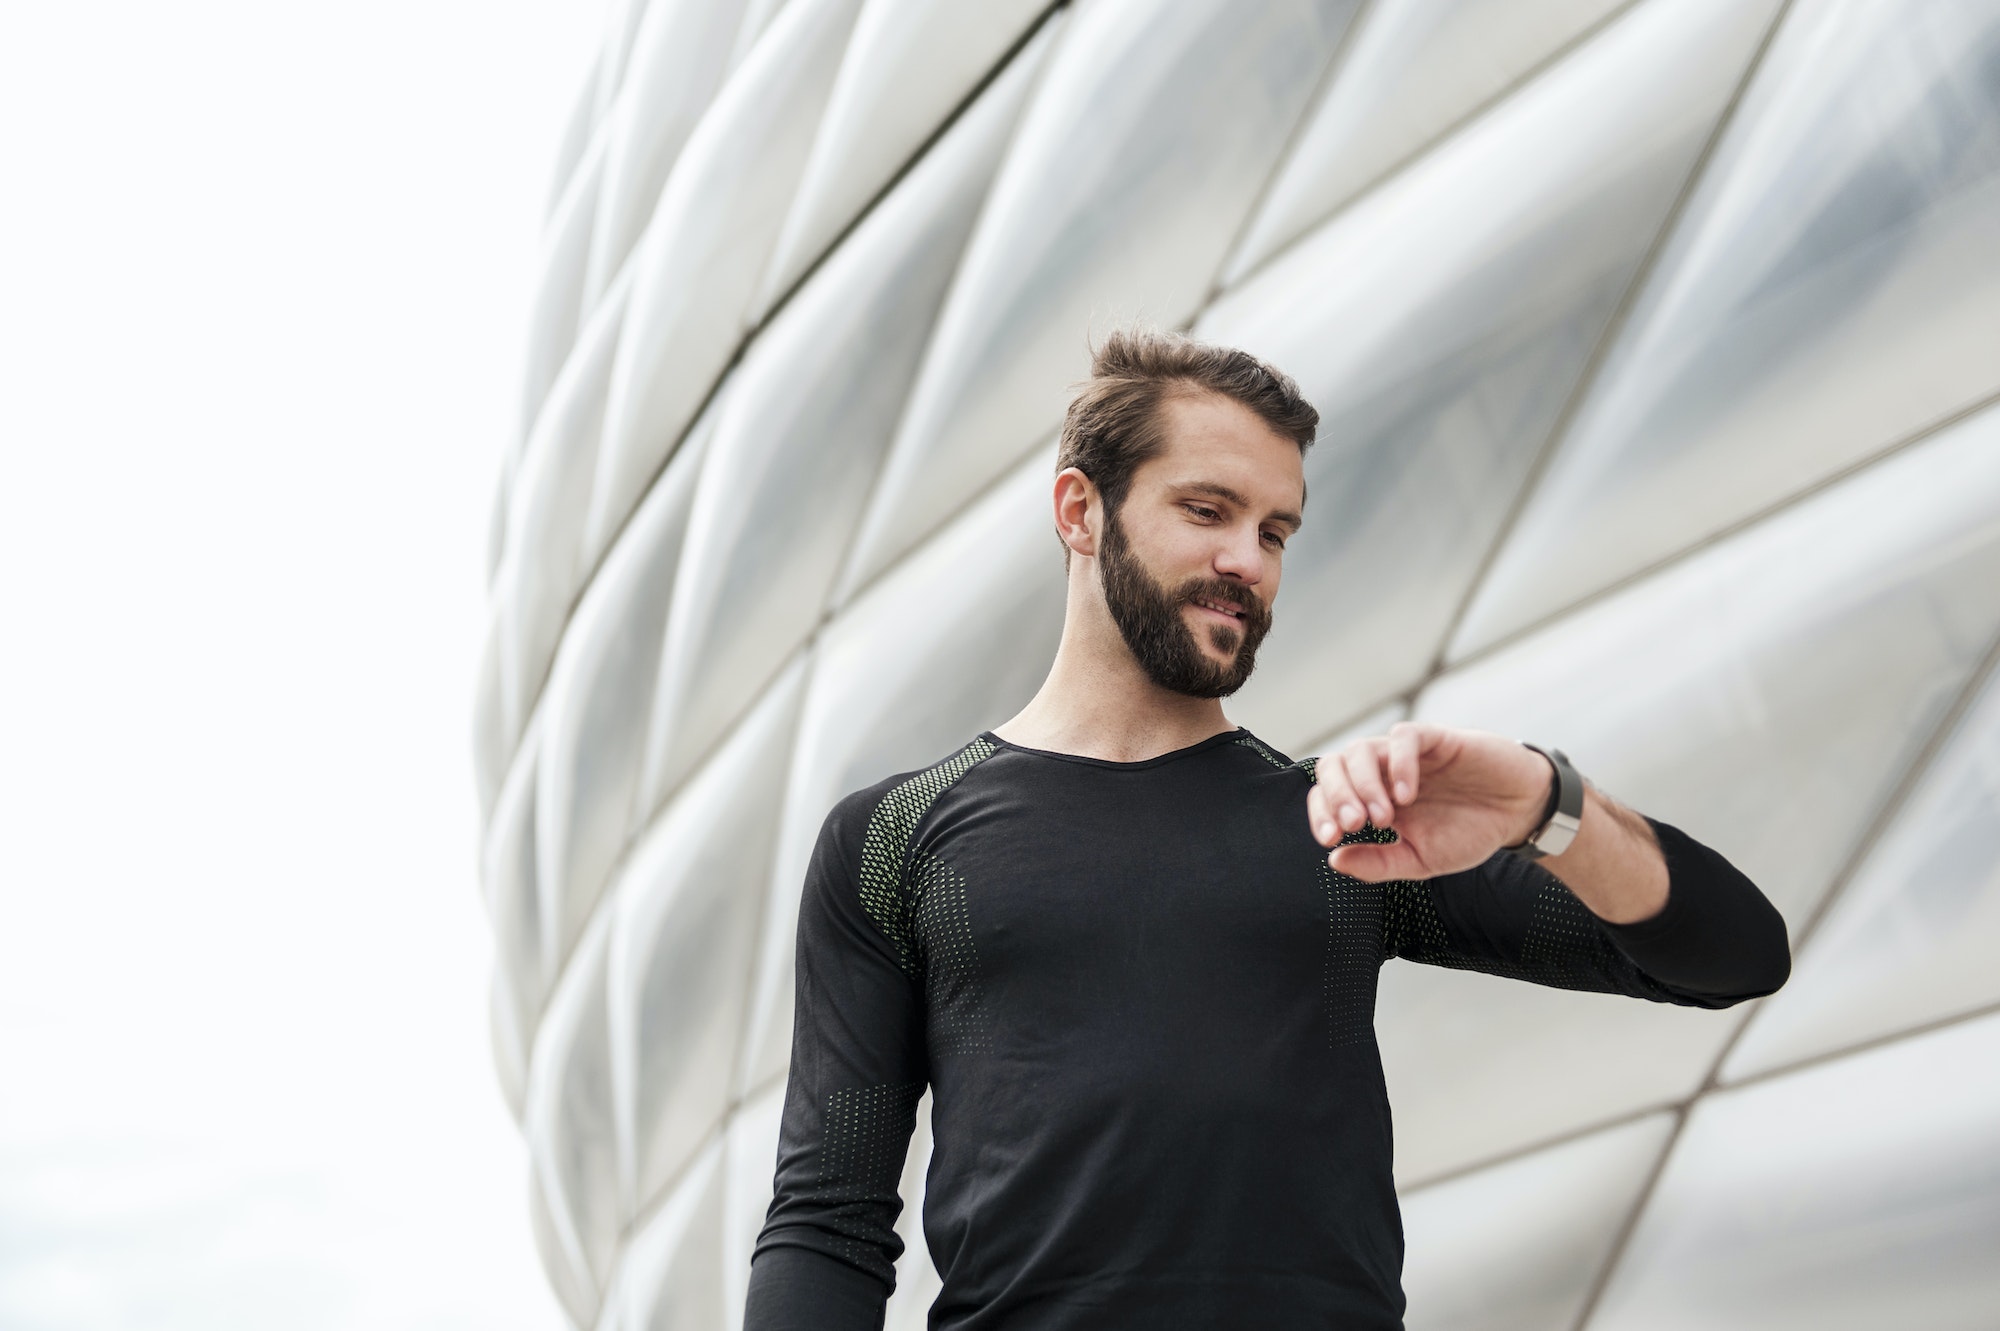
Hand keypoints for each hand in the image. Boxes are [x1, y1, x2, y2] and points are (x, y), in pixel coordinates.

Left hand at [1307, 723, 1551, 881]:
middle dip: (1336, 797)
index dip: (1320, 813)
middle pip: (1334, 766)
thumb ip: (1378, 862)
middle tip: (1354, 826)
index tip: (1332, 840)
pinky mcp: (1436, 739)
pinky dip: (1399, 763)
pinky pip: (1404, 737)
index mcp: (1372, 800)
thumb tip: (1334, 861)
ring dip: (1364, 784)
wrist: (1519, 813)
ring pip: (1362, 750)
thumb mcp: (1421, 860)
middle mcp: (1382, 772)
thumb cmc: (1469, 833)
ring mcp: (1407, 754)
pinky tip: (1407, 794)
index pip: (1327, 795)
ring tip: (1383, 817)